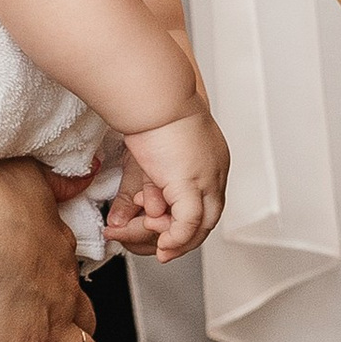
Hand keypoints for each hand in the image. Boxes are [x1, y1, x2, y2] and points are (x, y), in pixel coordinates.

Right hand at [0, 157, 100, 341]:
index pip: (70, 276)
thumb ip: (59, 180)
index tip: (56, 289)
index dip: (64, 287)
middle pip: (87, 320)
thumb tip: (83, 173)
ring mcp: (47, 327)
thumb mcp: (32, 177)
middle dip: (80, 329)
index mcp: (59, 252)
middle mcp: (62, 292)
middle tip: (66, 334)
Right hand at [109, 107, 227, 259]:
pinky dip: (175, 239)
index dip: (179, 221)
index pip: (203, 204)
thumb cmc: (149, 115)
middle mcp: (216, 173)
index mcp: (210, 162)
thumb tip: (125, 220)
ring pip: (199, 227)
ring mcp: (209, 179)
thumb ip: (139, 196)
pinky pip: (189, 225)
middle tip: (151, 245)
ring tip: (143, 234)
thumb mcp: (144, 166)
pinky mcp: (193, 185)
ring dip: (170, 238)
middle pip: (206, 221)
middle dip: (177, 238)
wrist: (153, 95)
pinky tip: (161, 246)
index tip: (151, 225)